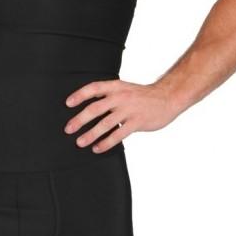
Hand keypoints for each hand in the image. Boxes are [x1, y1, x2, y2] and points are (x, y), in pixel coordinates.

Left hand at [63, 79, 178, 152]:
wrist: (168, 98)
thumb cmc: (142, 95)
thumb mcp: (124, 88)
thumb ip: (109, 95)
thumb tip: (89, 107)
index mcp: (116, 87)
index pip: (94, 88)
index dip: (80, 95)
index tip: (68, 104)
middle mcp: (121, 97)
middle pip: (95, 109)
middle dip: (80, 120)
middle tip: (68, 129)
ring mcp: (129, 110)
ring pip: (105, 124)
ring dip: (91, 134)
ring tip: (80, 142)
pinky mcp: (137, 122)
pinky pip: (118, 134)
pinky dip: (106, 143)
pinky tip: (97, 148)